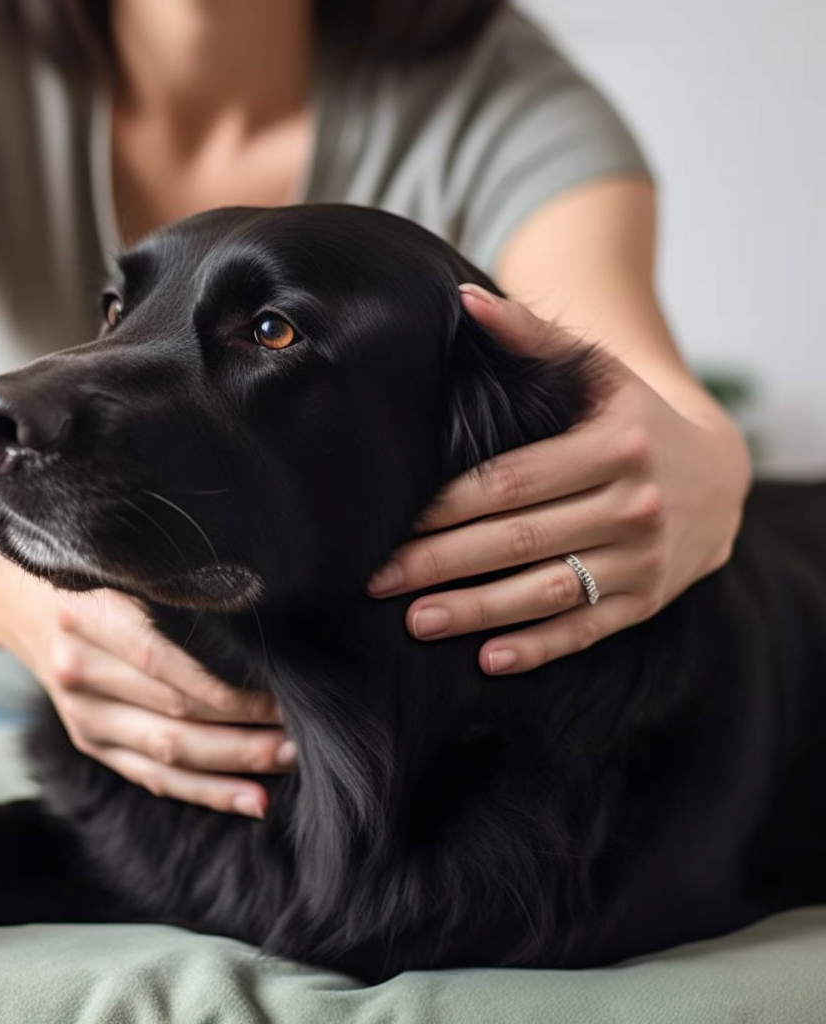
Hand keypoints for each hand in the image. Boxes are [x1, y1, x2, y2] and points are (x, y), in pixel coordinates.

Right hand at [0, 580, 292, 816]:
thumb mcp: (124, 561)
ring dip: (233, 764)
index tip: (282, 690)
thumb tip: (256, 605)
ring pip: (166, 753)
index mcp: (88, 618)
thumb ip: (176, 585)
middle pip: (174, 713)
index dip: (226, 684)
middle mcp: (79, 672)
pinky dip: (203, 790)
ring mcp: (83, 715)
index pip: (166, 662)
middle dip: (244, 728)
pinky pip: (150, 776)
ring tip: (287, 760)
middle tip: (302, 731)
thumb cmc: (91, 568)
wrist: (15, 596)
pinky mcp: (90, 741)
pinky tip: (250, 798)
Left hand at [366, 284, 751, 673]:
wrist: (719, 473)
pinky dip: (540, 647)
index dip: (448, 506)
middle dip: (443, 562)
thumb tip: (464, 300)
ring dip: (479, 611)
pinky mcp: (647, 599)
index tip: (393, 522)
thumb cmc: (635, 418)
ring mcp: (644, 559)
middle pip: (520, 539)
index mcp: (614, 445)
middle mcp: (634, 505)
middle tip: (379, 580)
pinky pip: (588, 628)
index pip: (513, 480)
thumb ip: (532, 338)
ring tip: (418, 622)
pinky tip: (490, 659)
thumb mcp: (596, 372)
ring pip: (550, 591)